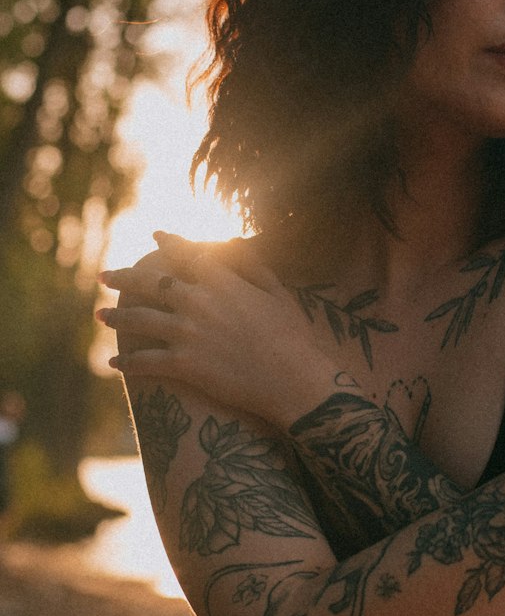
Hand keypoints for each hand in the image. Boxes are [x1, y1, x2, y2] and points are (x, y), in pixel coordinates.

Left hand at [98, 235, 340, 429]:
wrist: (293, 379)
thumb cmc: (293, 335)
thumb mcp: (278, 292)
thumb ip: (253, 264)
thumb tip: (233, 240)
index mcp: (222, 281)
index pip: (186, 255)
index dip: (168, 243)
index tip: (155, 236)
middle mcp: (199, 302)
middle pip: (150, 284)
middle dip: (123, 278)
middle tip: (104, 276)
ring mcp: (188, 334)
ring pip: (140, 320)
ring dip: (116, 317)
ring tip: (100, 315)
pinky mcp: (185, 365)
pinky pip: (146, 361)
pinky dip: (127, 362)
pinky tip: (113, 362)